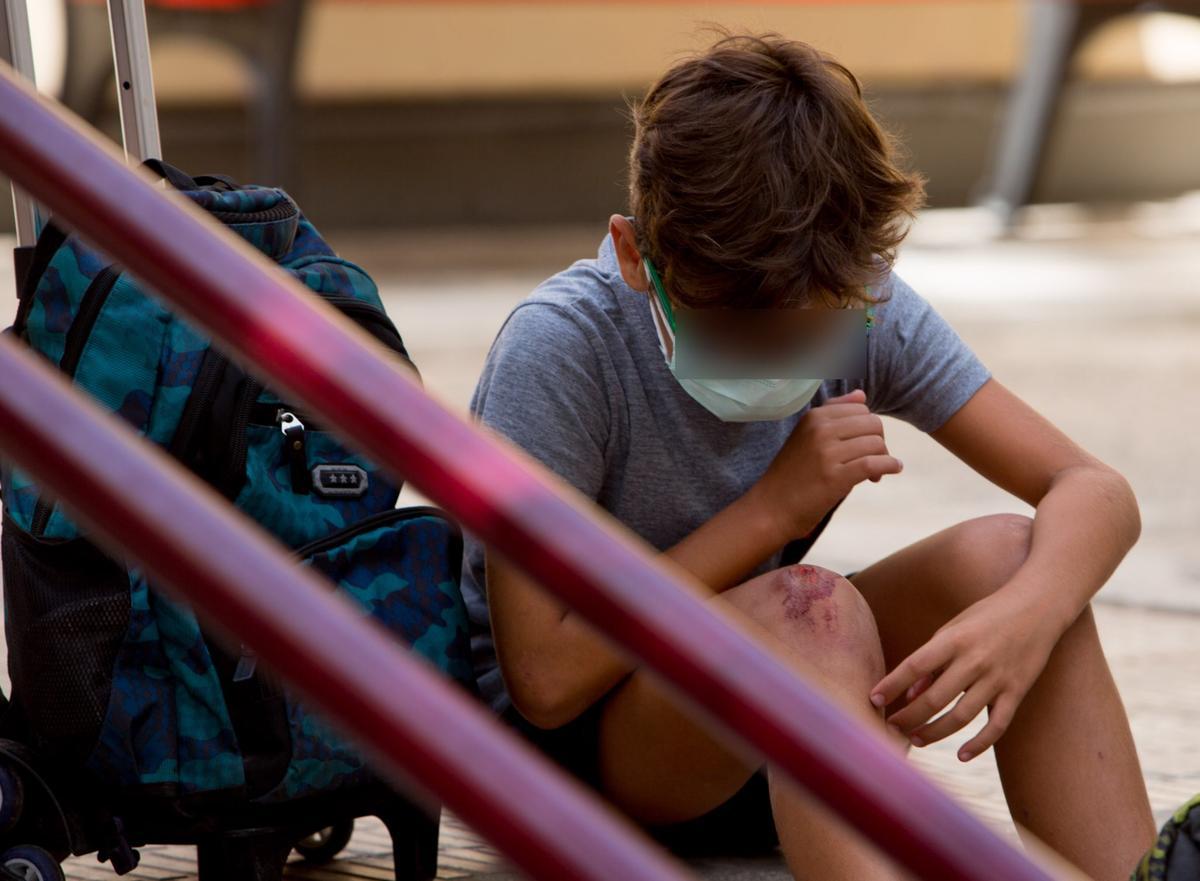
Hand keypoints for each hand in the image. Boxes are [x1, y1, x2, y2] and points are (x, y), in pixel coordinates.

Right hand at [753, 388, 902, 543]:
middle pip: (873, 424)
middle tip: (872, 461)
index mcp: (814, 416)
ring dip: (883, 459)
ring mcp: (827, 453)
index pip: (861, 409)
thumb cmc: (791, 474)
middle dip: (879, 442)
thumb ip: (834, 412)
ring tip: (873, 475)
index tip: (862, 446)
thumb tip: (862, 394)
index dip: (868, 428)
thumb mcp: (806, 435)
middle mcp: (820, 430)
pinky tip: (886, 474)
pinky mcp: (835, 477)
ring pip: (876, 443)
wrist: (770, 508)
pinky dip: (888, 467)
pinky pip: (874, 463)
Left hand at [869, 588, 1060, 761]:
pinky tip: (961, 754)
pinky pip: (997, 725)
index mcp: (954, 639)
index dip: (892, 684)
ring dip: (935, 732)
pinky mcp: (1017, 691)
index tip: (873, 699)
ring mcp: (998, 678)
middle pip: (935, 698)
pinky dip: (979, 744)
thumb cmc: (987, 615)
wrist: (1038, 606)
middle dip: (909, 716)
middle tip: (891, 726)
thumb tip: (912, 694)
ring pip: (961, 717)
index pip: (915, 666)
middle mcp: (975, 660)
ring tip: (916, 739)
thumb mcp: (954, 627)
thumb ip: (933, 659)